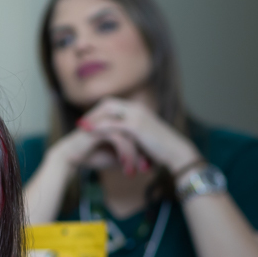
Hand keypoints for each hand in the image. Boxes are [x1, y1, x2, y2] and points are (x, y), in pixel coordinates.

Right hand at [49, 122, 145, 174]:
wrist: (70, 159)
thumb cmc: (92, 157)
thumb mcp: (116, 157)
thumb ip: (129, 155)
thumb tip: (145, 161)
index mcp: (117, 122)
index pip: (138, 134)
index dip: (145, 150)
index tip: (149, 166)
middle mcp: (112, 118)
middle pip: (136, 133)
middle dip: (143, 152)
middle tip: (147, 169)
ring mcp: (105, 121)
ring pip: (129, 136)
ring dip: (135, 155)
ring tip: (137, 171)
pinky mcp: (99, 128)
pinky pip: (118, 139)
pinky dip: (124, 154)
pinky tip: (126, 168)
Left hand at [82, 98, 200, 173]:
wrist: (176, 153)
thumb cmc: (163, 149)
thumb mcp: (145, 137)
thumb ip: (133, 134)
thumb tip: (123, 139)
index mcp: (139, 109)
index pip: (114, 103)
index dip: (100, 110)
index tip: (89, 120)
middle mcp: (137, 108)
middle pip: (108, 103)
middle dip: (93, 113)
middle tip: (81, 123)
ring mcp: (136, 115)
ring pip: (108, 111)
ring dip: (93, 119)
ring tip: (81, 127)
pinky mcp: (136, 126)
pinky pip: (111, 124)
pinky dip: (98, 127)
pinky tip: (88, 132)